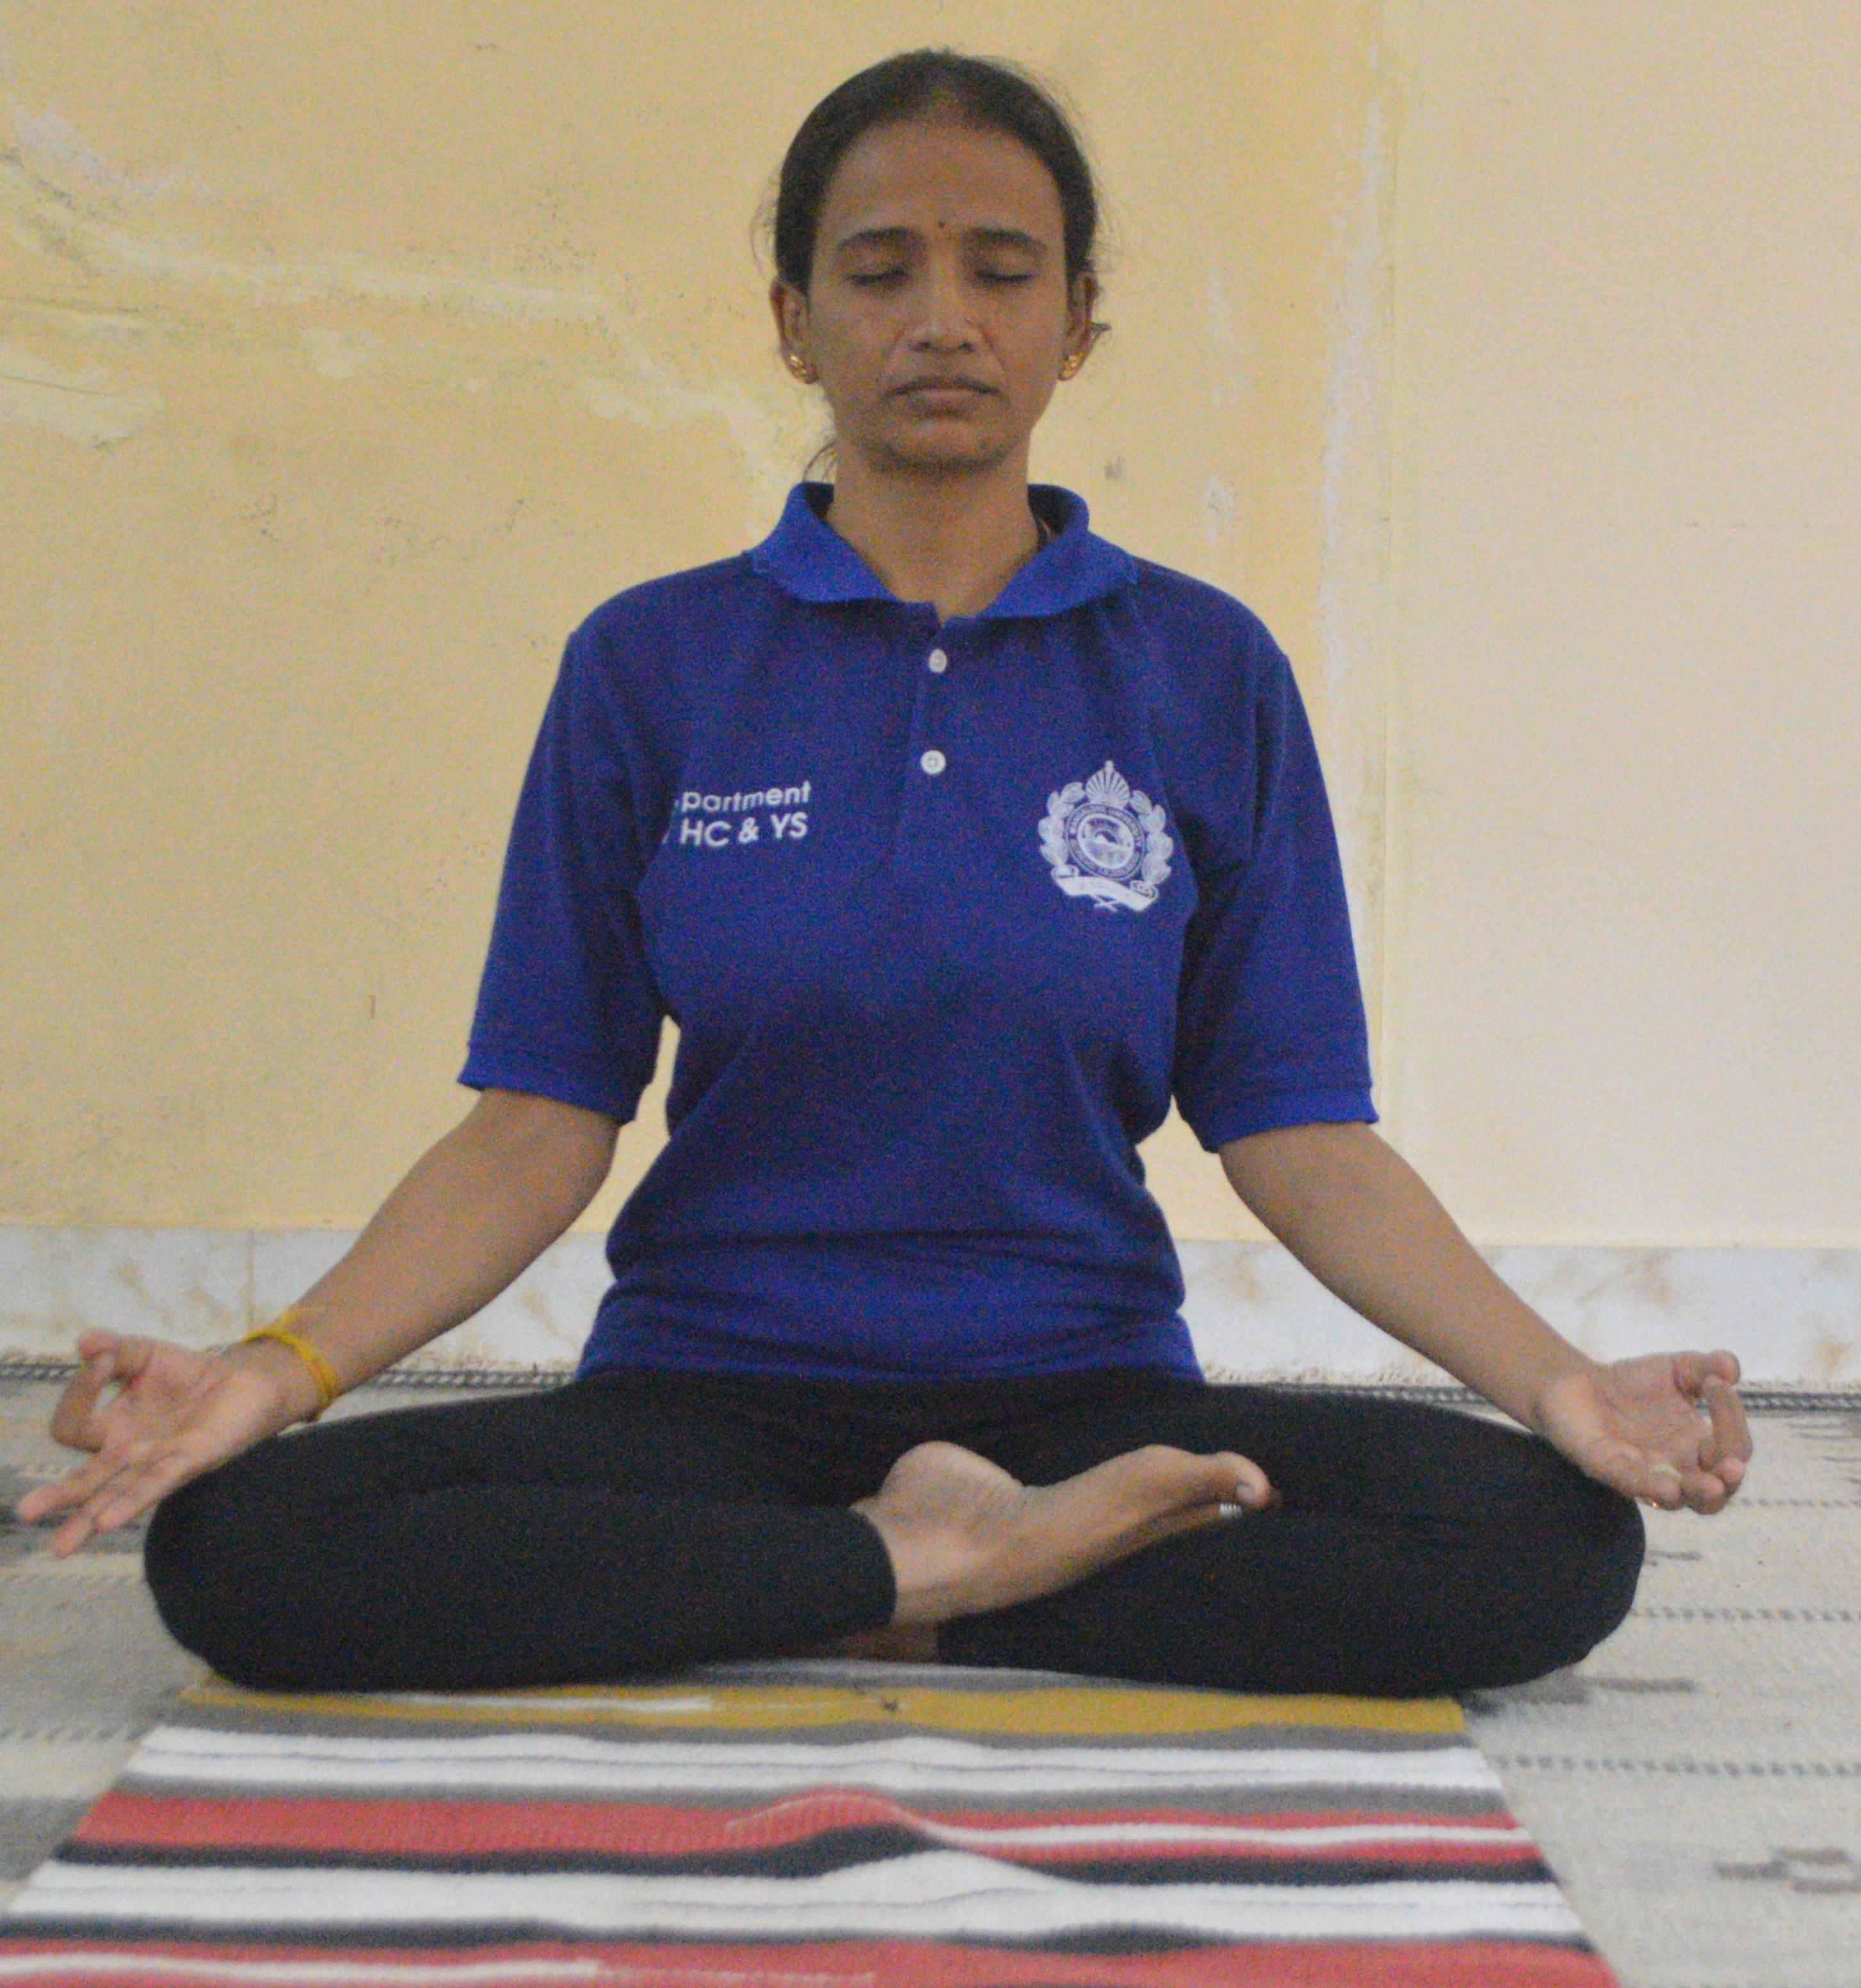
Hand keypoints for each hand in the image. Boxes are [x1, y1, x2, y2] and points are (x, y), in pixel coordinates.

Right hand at [13, 1329, 305, 1556]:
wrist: (244, 1382)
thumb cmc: (187, 1375)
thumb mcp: (145, 1354)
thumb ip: (115, 1349)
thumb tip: (85, 1341)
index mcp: (109, 1428)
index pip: (72, 1424)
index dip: (79, 1391)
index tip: (102, 1360)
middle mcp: (126, 1453)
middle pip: (83, 1482)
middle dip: (56, 1497)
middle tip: (26, 1511)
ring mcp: (154, 1462)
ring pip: (113, 1497)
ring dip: (87, 1519)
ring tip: (61, 1547)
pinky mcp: (188, 1462)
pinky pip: (155, 1485)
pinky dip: (132, 1501)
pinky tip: (108, 1521)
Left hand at [1532, 1350, 1751, 1512]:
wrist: (1574, 1383)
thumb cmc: (1631, 1385)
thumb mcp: (1674, 1369)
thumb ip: (1703, 1366)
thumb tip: (1731, 1366)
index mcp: (1698, 1446)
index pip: (1732, 1448)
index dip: (1733, 1419)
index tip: (1715, 1383)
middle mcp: (1675, 1467)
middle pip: (1716, 1488)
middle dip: (1728, 1477)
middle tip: (1734, 1464)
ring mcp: (1641, 1472)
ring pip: (1679, 1500)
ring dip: (1699, 1494)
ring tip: (1714, 1486)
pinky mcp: (1606, 1467)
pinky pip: (1631, 1484)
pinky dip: (1650, 1486)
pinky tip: (1669, 1487)